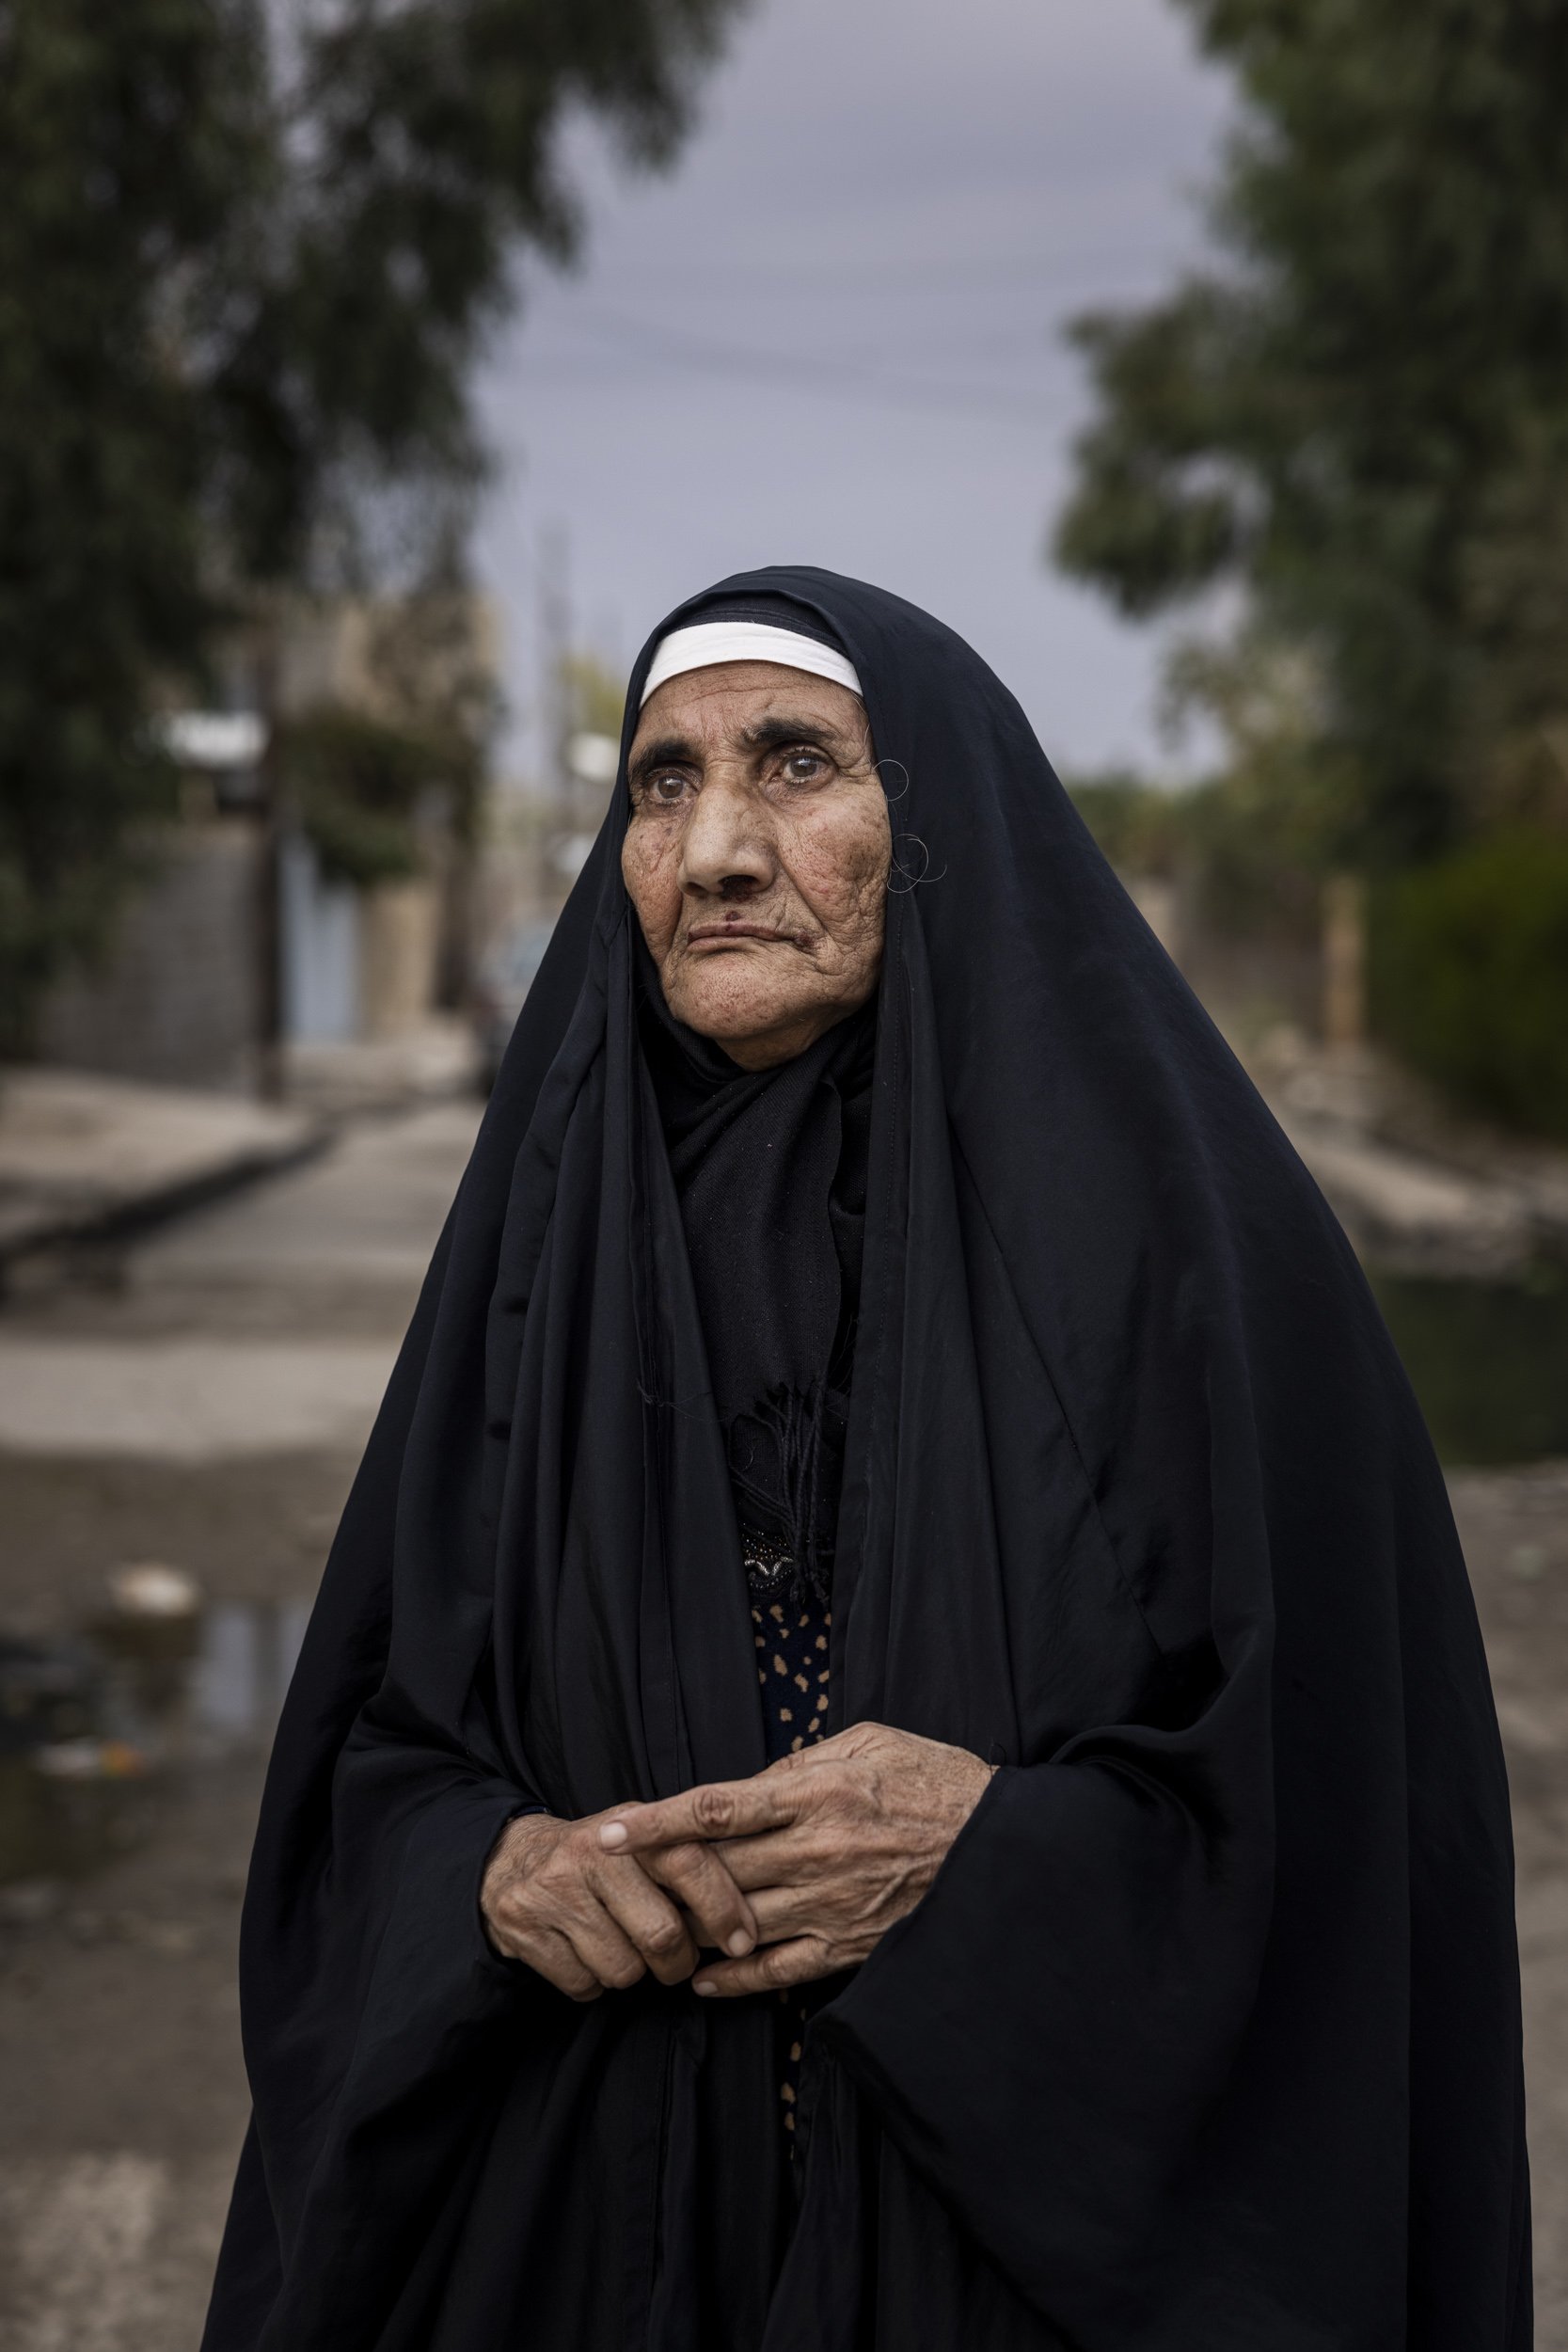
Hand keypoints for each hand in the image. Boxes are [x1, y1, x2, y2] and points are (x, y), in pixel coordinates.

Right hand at [481, 1806, 758, 1999]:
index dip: (723, 1907)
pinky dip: (592, 1983)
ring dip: (632, 1973)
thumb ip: (689, 1860)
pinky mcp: (524, 1928)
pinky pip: (583, 1986)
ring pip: (623, 1969)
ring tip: (620, 1946)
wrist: (508, 1861)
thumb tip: (754, 1910)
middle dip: (678, 1962)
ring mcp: (553, 1891)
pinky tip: (584, 1953)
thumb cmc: (599, 1859)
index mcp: (631, 1827)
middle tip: (675, 1961)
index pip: (689, 1863)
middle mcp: (591, 1853)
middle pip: (662, 1934)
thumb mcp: (642, 1841)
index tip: (744, 1941)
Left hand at [597, 1723, 993, 1995]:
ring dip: (687, 1927)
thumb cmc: (933, 1778)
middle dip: (659, 1877)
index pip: (717, 1807)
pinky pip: (776, 1971)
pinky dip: (732, 1980)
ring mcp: (831, 1903)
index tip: (610, 1831)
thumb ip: (804, 1759)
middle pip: (715, 1869)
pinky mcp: (849, 1945)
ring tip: (648, 1927)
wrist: (999, 1844)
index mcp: (817, 1792)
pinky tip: (699, 1981)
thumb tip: (754, 1781)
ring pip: (736, 1922)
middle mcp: (816, 1850)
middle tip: (612, 1884)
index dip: (657, 1822)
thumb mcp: (871, 1741)